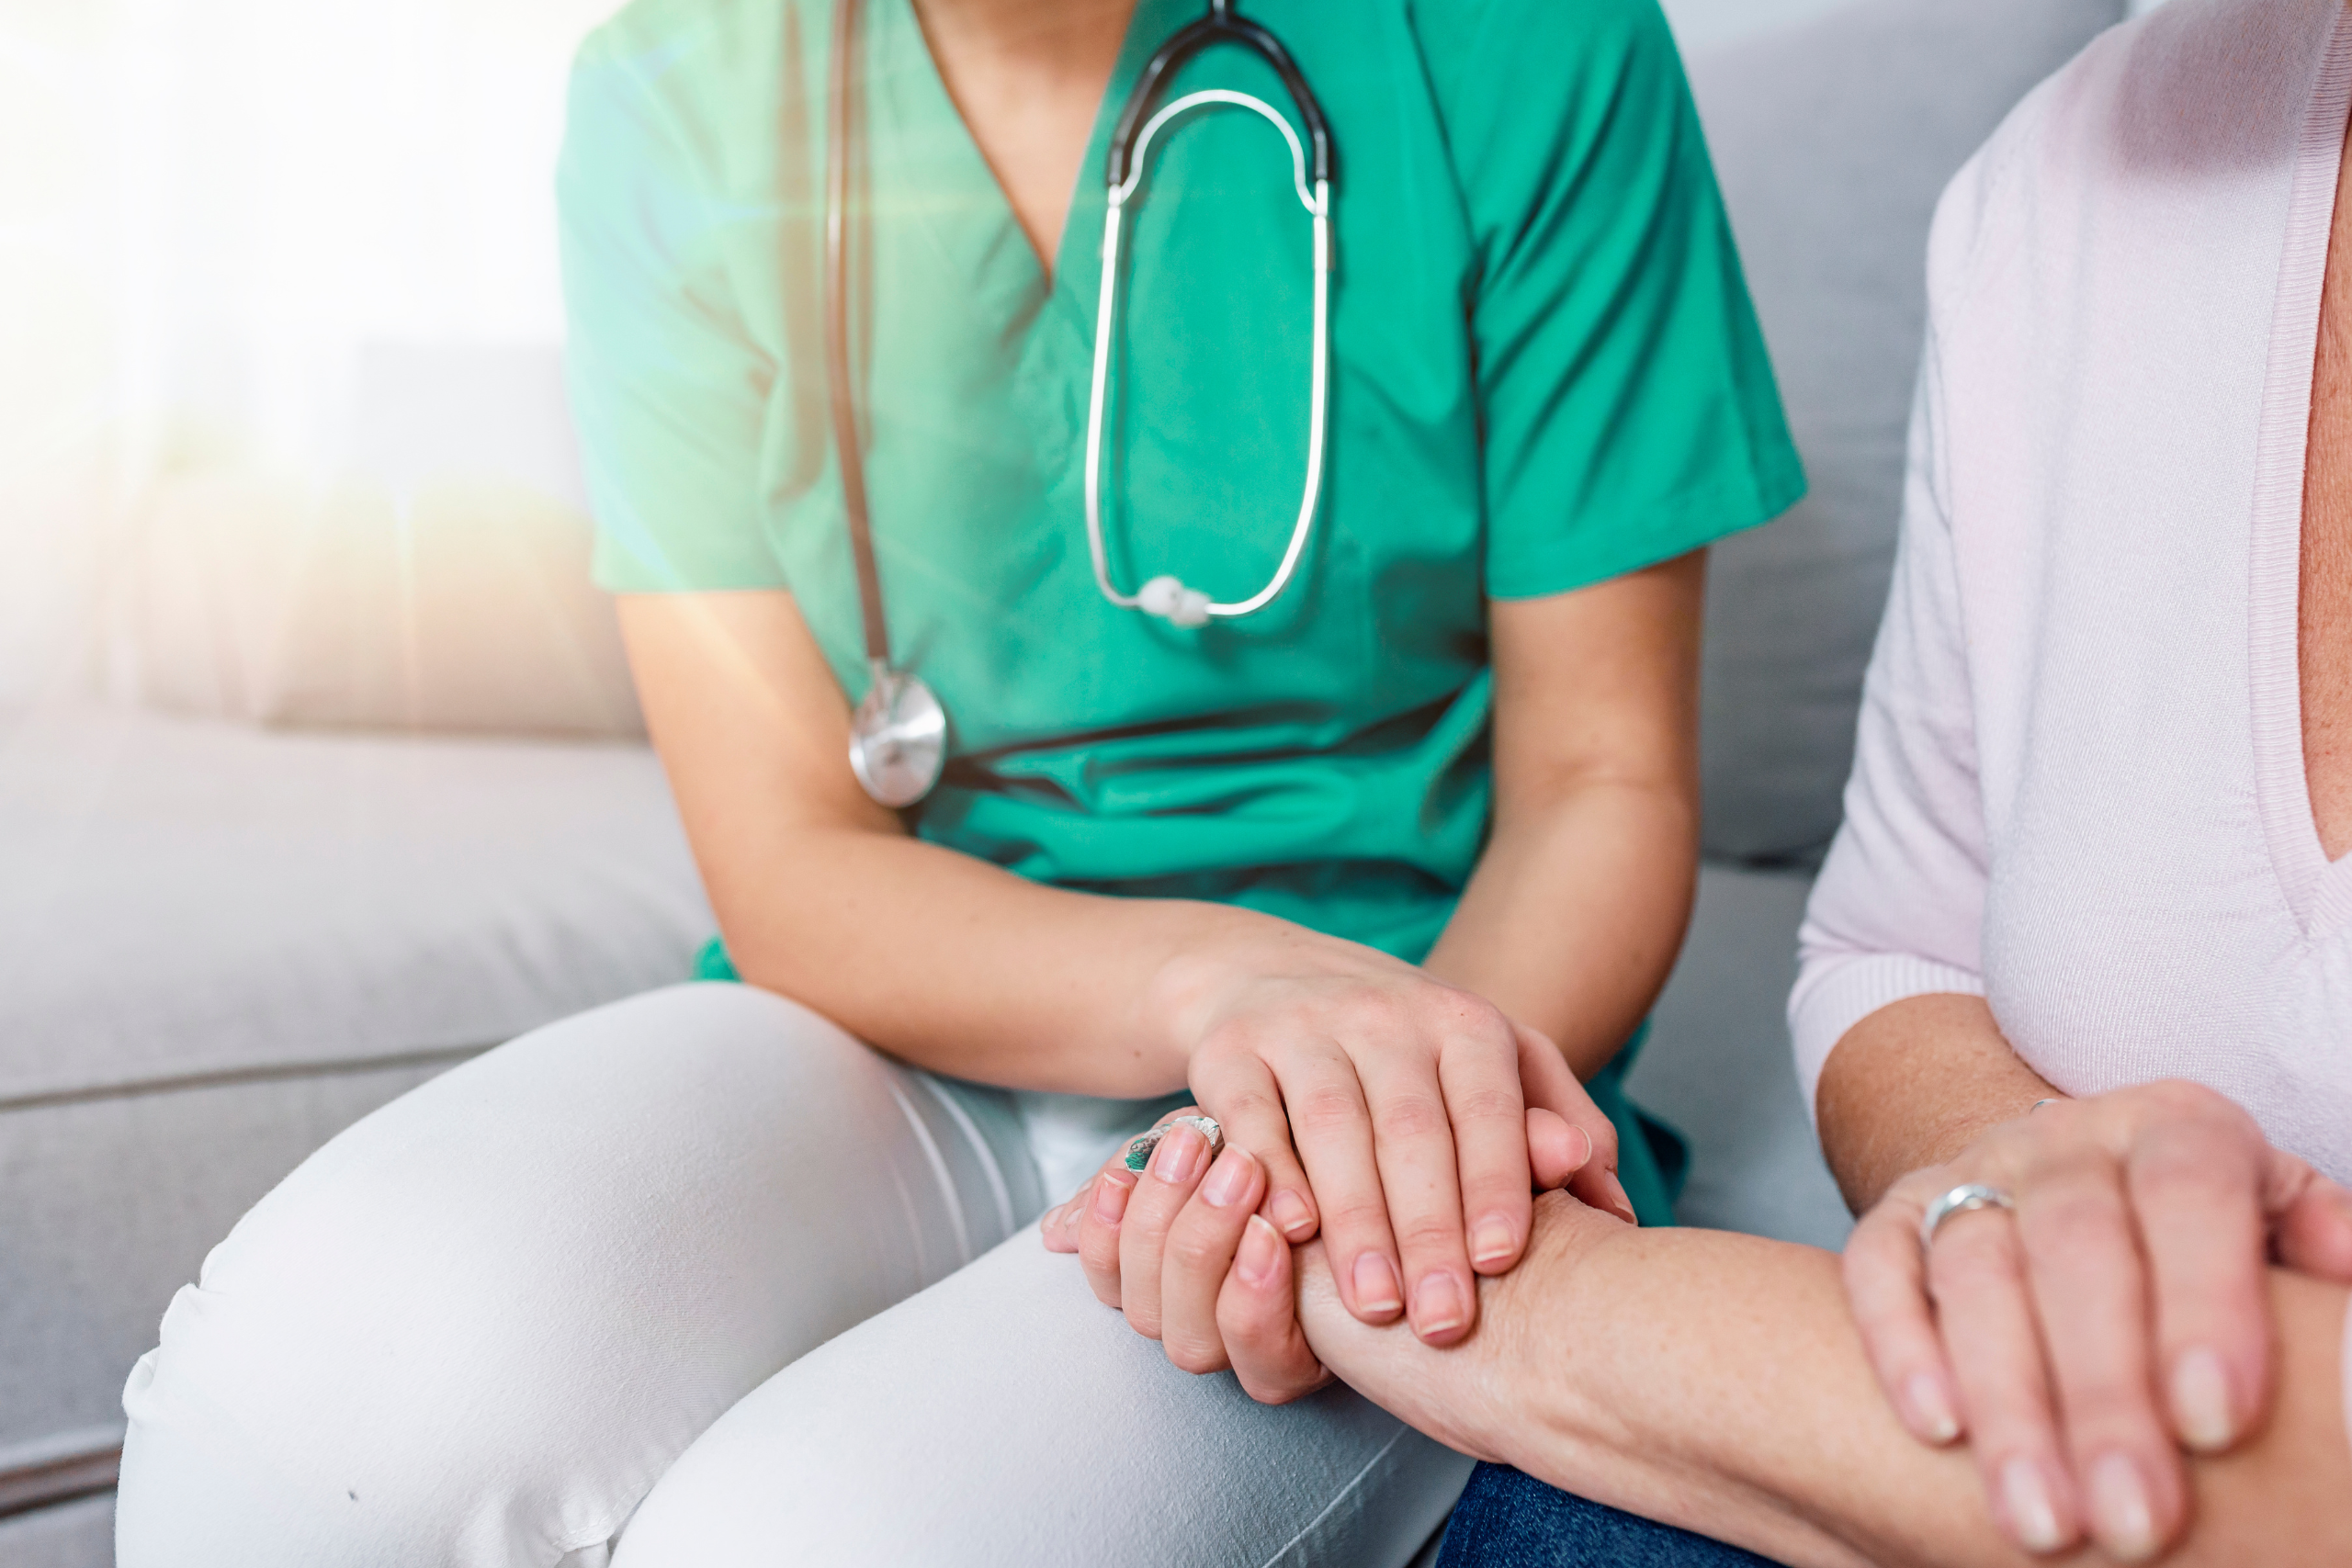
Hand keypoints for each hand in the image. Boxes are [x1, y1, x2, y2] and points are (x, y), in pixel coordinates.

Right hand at [1137, 927, 1635, 1347]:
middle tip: (1443, 1321)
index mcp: (1461, 1021)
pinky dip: (1272, 1173)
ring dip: (1355, 1221)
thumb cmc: (1406, 1053)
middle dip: (1428, 1230)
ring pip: (1332, 1125)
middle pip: (1411, 1128)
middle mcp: (1385, 1014)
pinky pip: (1252, 1116)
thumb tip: (1618, 1211)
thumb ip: (1560, 1128)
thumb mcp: (1493, 1069)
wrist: (1272, 976)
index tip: (1502, 1264)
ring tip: (1375, 1306)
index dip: (1495, 1183)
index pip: (1486, 1107)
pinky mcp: (1231, 1050)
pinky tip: (1291, 1234)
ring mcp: (1303, 1027)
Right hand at [1844, 1080, 2351, 1560]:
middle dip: (2103, 1391)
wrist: (2073, 1178)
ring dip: (2007, 1401)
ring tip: (2041, 1520)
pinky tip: (1935, 1426)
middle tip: (2134, 1520)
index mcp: (2178, 1128)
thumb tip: (2349, 1278)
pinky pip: (1879, 1264)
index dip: (2203, 1301)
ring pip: (1974, 1269)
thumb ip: (2316, 1245)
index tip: (2218, 1421)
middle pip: (2075, 1246)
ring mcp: (1970, 1171)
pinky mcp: (1896, 1211)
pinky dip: (1897, 1341)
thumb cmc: (2202, 1241)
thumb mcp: (2278, 1224)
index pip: (2189, 1192)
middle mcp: (2066, 1139)